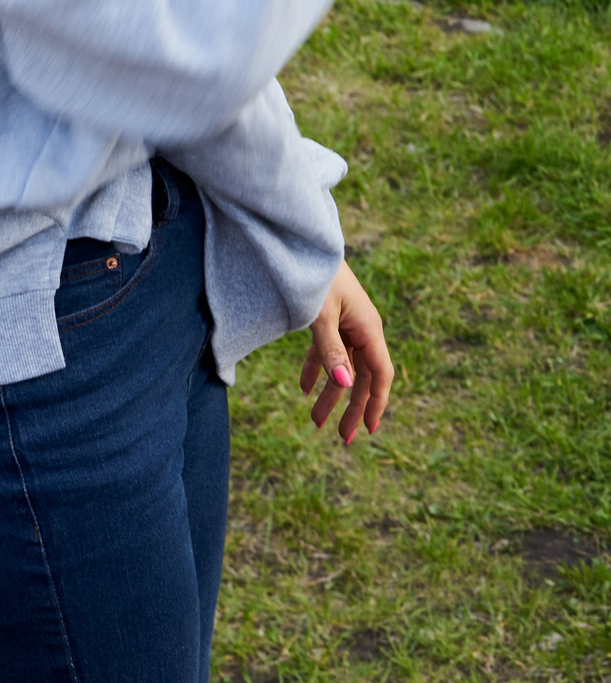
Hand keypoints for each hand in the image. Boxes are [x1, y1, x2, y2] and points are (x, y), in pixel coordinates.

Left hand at [301, 259, 393, 444]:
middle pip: (361, 376)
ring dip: (331, 394)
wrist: (303, 244)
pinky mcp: (329, 319)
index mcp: (369, 328)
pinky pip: (327, 351)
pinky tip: (304, 388)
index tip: (368, 429)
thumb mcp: (321, 315)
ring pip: (343, 366)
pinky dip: (317, 369)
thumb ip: (330, 350)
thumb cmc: (315, 276)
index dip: (375, 402)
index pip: (379, 374)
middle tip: (342, 438)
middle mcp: (362, 329)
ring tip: (315, 422)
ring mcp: (346, 324)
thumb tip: (343, 385)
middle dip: (351, 408)